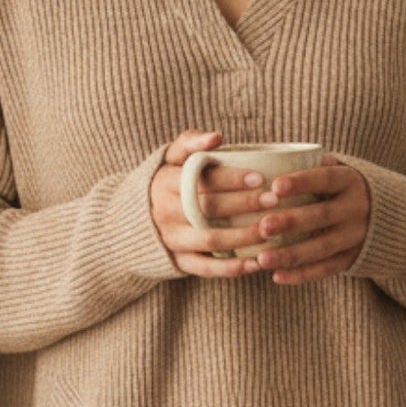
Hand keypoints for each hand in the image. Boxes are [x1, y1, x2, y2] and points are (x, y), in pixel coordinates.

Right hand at [150, 129, 286, 279]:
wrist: (131, 221)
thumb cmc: (165, 182)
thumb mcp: (169, 158)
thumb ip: (190, 142)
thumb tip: (216, 137)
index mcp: (165, 183)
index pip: (200, 180)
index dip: (231, 179)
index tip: (260, 177)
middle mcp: (166, 212)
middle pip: (208, 209)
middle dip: (244, 204)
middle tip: (274, 200)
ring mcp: (172, 239)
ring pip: (211, 240)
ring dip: (243, 237)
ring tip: (271, 230)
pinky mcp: (178, 262)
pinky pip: (205, 268)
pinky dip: (231, 268)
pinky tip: (256, 263)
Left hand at [245, 154, 369, 283]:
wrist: (390, 216)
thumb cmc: (343, 188)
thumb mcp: (338, 171)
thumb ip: (312, 165)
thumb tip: (269, 158)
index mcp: (350, 181)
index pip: (325, 179)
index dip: (301, 182)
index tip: (275, 186)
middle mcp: (356, 208)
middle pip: (321, 215)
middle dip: (291, 222)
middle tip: (262, 227)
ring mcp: (355, 236)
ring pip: (321, 247)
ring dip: (290, 254)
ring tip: (261, 259)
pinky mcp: (352, 258)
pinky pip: (326, 269)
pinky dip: (302, 275)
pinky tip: (277, 276)